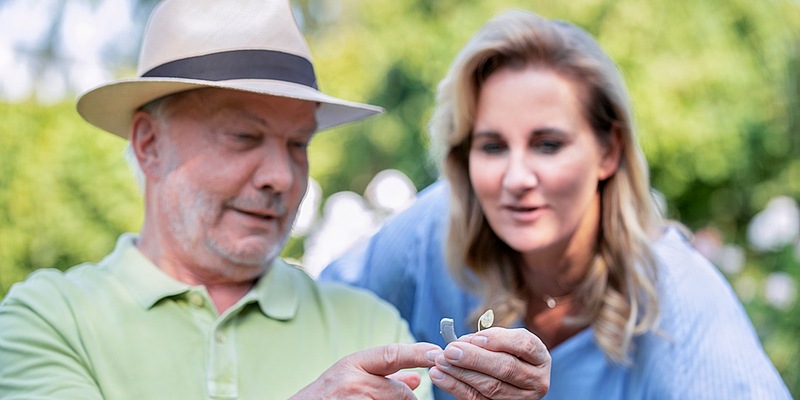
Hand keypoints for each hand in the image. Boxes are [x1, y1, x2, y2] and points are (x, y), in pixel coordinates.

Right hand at [290, 342, 439, 398]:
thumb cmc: (324, 397)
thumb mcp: (350, 379)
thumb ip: (385, 377)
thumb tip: (418, 377)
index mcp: (352, 364)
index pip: (391, 354)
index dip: (417, 352)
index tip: (438, 352)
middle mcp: (351, 382)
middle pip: (399, 391)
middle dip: (408, 399)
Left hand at [428, 327, 549, 399]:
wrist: (514, 377)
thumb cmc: (507, 352)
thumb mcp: (506, 341)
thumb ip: (489, 338)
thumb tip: (463, 342)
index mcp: (540, 358)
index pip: (524, 345)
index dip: (499, 340)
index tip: (475, 337)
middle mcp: (537, 381)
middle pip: (506, 368)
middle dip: (475, 359)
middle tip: (450, 350)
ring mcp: (522, 399)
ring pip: (491, 387)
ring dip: (461, 373)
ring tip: (440, 362)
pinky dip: (455, 387)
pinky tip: (440, 376)